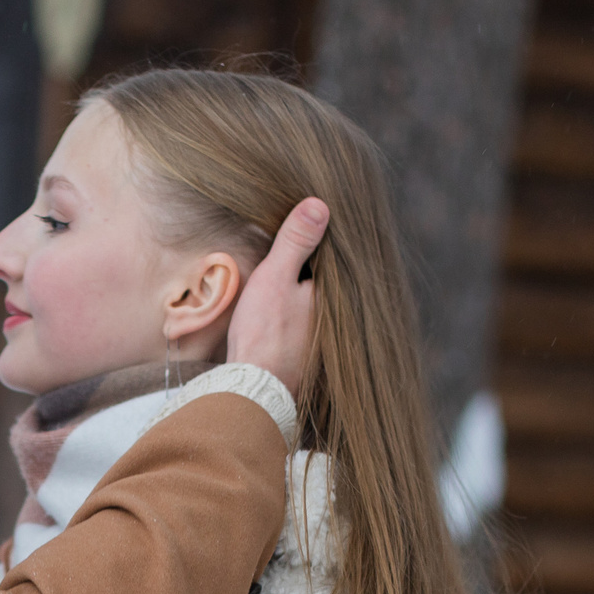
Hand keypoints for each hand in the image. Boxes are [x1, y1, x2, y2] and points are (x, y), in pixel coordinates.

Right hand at [224, 197, 329, 398]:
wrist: (254, 388)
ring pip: (318, 305)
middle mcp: (339, 318)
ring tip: (296, 272)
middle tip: (303, 239)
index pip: (334, 258)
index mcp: (335, 294)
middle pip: (327, 283)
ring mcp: (326, 340)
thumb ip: (296, 241)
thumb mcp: (277, 277)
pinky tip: (289, 311)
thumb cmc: (265, 333)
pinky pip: (310, 324)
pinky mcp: (312, 356)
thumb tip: (320, 204)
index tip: (314, 220)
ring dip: (310, 292)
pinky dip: (303, 314)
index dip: (321, 241)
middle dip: (317, 267)